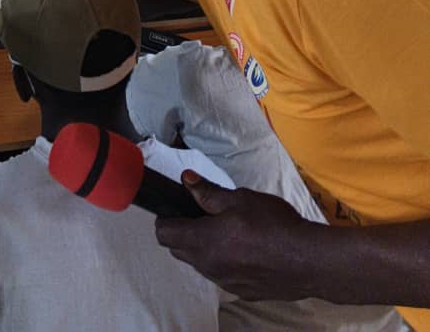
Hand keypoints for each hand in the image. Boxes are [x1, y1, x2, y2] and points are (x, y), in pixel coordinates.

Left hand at [155, 172, 318, 300]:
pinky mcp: (241, 292)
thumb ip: (208, 192)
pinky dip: (222, 261)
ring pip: (200, 264)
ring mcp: (224, 283)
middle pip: (179, 251)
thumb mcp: (239, 199)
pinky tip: (242, 249)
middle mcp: (208, 266)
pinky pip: (220, 275)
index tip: (173, 209)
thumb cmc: (273, 225)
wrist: (308, 260)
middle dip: (181, 233)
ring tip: (224, 231)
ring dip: (202, 248)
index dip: (164, 219)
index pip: (164, 235)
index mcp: (203, 242)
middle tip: (199, 216)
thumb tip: (186, 179)